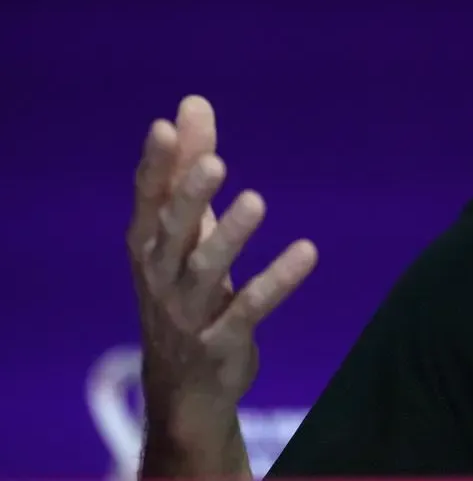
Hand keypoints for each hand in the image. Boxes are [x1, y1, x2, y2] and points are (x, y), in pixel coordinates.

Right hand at [127, 96, 317, 447]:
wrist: (183, 385)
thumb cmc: (182, 288)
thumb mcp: (183, 229)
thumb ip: (188, 166)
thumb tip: (192, 103)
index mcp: (148, 245)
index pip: (147, 200)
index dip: (155, 166)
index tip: (165, 128)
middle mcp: (160, 276)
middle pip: (171, 232)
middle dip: (188, 198)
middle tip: (214, 162)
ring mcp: (187, 313)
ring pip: (205, 270)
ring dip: (230, 236)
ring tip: (257, 200)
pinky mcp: (220, 341)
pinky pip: (249, 308)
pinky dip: (277, 281)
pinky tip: (307, 252)